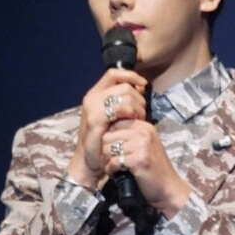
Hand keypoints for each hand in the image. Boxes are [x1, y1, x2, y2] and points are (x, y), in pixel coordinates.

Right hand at [67, 68, 146, 188]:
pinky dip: (130, 113)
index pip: (114, 73)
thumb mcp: (115, 116)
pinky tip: (133, 121)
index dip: (131, 75)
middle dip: (139, 98)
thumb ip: (124, 100)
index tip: (143, 84)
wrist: (90, 161)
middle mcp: (92, 97)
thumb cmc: (104, 139)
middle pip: (124, 85)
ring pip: (124, 95)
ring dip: (137, 106)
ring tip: (138, 119)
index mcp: (95, 93)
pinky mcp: (95, 119)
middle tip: (141, 113)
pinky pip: (119, 108)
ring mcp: (92, 108)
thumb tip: (141, 86)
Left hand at [102, 120, 191, 218]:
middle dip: (105, 151)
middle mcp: (144, 132)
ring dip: (107, 162)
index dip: (109, 139)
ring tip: (113, 168)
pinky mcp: (139, 159)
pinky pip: (113, 162)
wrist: (168, 187)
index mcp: (144, 126)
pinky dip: (111, 170)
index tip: (113, 151)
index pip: (115, 124)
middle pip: (108, 136)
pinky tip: (116, 174)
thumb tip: (106, 134)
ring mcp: (142, 145)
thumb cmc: (154, 168)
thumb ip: (130, 136)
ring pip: (108, 149)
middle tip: (110, 162)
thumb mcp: (144, 145)